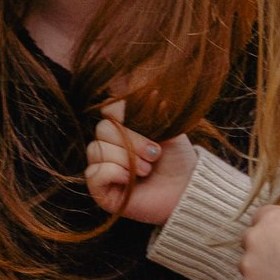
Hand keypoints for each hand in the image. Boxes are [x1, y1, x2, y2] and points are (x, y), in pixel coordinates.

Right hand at [83, 102, 194, 224]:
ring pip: (96, 150)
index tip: (149, 127)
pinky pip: (93, 173)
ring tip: (147, 170)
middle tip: (154, 155)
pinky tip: (130, 180)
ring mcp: (103, 168)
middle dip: (131, 142)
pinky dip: (113, 172)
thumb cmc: (177, 160)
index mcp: (123, 129)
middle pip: (102, 130)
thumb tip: (145, 89)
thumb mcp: (167, 129)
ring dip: (126, 159)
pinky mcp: (100, 191)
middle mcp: (109, 147)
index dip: (123, 114)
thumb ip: (151, 110)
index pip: (108, 111)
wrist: (186, 190)